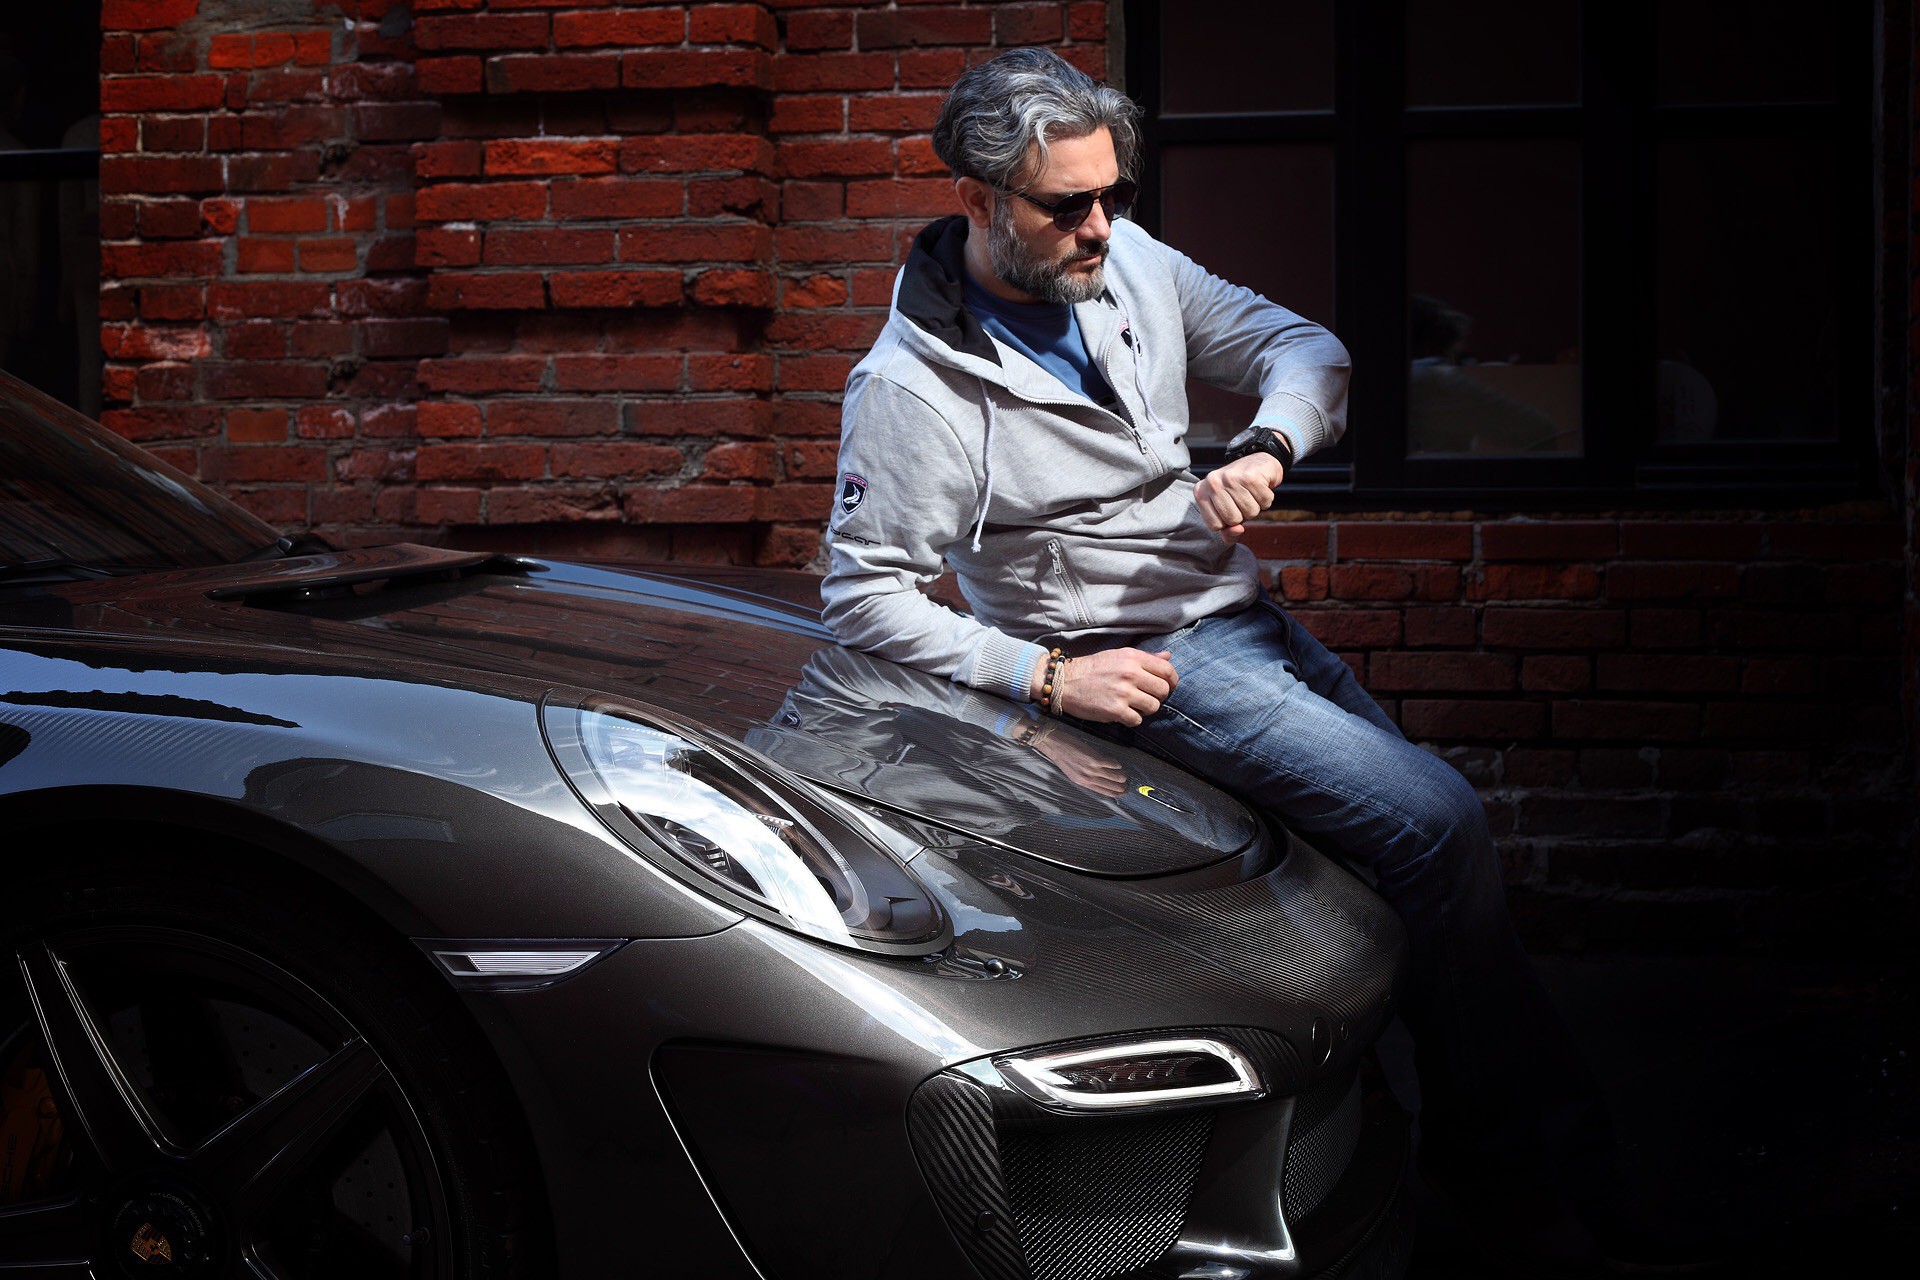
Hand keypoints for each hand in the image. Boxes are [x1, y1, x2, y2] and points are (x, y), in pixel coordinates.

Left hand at [1029, 724, 1128, 796]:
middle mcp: (1086, 778)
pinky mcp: (1093, 759)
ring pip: (1110, 776)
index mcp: (1081, 782)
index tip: (1120, 794)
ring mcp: (1090, 769)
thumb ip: (1084, 775)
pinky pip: (1109, 764)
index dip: (1112, 794)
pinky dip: (1115, 764)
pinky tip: (1118, 764)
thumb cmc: (1062, 755)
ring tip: (1125, 777)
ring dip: (1119, 777)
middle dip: (1118, 788)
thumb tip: (1098, 777)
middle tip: (1126, 788)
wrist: (1054, 744)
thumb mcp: (1072, 771)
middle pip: (1107, 786)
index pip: (1101, 791)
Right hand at [1031, 647, 1178, 725]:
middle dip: (1159, 697)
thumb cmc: (1092, 669)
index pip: (1167, 670)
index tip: (1168, 686)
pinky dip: (1132, 719)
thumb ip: (1145, 657)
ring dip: (1146, 709)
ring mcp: (1123, 692)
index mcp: (1132, 657)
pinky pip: (1137, 720)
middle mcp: (1130, 673)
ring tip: (1134, 705)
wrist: (1065, 682)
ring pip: (1153, 707)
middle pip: (1164, 690)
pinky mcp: (1115, 710)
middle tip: (1148, 697)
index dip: (1172, 681)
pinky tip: (1123, 713)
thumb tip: (1168, 656)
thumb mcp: (1118, 656)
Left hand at [1194, 452, 1285, 540]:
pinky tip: (1260, 487)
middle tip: (1242, 498)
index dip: (1227, 523)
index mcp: (1201, 492)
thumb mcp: (1227, 512)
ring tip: (1251, 492)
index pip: (1215, 526)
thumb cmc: (1239, 491)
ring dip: (1256, 506)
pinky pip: (1264, 502)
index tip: (1230, 507)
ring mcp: (1231, 478)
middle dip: (1243, 515)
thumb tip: (1237, 530)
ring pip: (1250, 512)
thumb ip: (1227, 532)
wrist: (1259, 463)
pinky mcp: (1251, 476)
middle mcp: (1213, 483)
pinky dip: (1266, 498)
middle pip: (1233, 520)